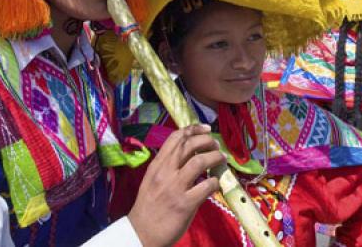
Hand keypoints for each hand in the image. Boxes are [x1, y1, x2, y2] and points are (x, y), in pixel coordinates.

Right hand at [128, 124, 225, 246]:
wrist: (140, 234)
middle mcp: (165, 173)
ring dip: (215, 157)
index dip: (193, 129)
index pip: (175, 138)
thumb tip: (193, 155)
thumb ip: (169, 167)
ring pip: (200, 161)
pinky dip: (215, 182)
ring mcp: (175, 188)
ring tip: (221, 158)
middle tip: (216, 144)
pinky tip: (217, 184)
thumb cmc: (149, 207)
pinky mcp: (185, 204)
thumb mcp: (153, 180)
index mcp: (156, 166)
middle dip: (207, 141)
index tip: (205, 128)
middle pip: (189, 145)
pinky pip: (207, 186)